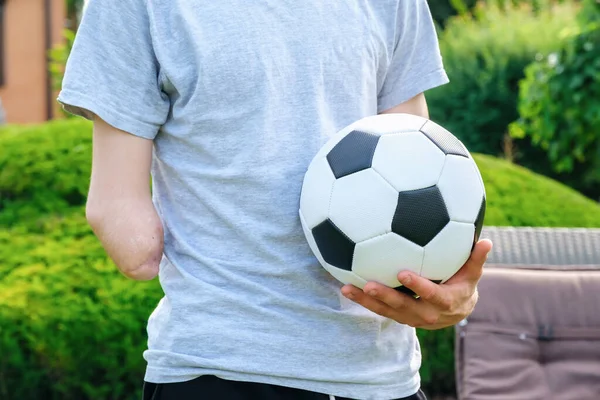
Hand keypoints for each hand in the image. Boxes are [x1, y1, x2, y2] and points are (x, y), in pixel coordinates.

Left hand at [341, 239, 492, 329]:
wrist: (454, 313)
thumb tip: (487, 241)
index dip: (417, 286)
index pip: (431, 295)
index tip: (402, 273)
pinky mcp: (398, 316)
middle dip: (385, 297)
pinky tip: (345, 287)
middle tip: (368, 284)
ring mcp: (410, 317)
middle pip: (403, 307)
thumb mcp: (472, 274)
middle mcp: (426, 314)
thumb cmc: (463, 284)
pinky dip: (363, 301)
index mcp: (445, 303)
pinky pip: (379, 310)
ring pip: (386, 311)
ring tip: (346, 289)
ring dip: (366, 301)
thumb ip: (476, 258)